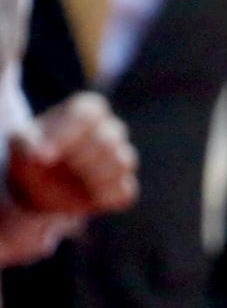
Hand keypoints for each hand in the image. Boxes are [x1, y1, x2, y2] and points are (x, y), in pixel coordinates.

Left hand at [6, 92, 138, 216]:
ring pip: (121, 164)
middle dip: (77, 160)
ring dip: (90, 178)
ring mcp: (122, 158)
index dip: (66, 136)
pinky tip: (84, 195)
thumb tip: (39, 155)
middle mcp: (111, 130)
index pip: (88, 116)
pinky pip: (124, 192)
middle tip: (53, 168)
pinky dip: (102, 197)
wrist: (38, 185)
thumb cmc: (31, 155)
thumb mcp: (20, 143)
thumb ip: (27, 142)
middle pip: (107, 142)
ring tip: (69, 180)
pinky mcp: (124, 186)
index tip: (42, 156)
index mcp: (87, 111)